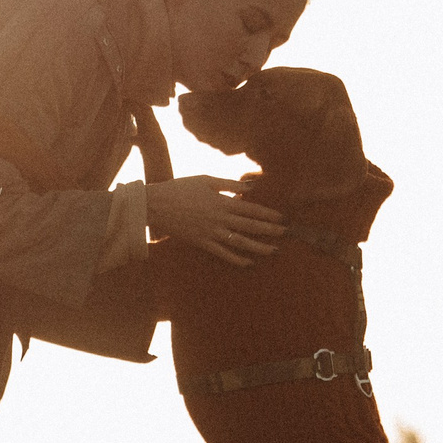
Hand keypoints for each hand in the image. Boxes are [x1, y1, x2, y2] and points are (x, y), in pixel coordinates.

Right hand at [147, 176, 284, 265]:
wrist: (156, 205)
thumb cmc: (180, 188)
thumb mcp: (206, 180)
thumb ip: (229, 184)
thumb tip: (251, 187)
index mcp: (222, 202)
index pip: (251, 209)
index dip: (268, 214)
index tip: (282, 218)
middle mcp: (219, 219)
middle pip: (250, 227)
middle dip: (269, 231)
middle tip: (285, 234)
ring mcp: (211, 233)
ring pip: (240, 243)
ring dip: (258, 247)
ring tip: (273, 251)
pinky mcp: (202, 243)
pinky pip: (223, 254)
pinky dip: (236, 259)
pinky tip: (249, 262)